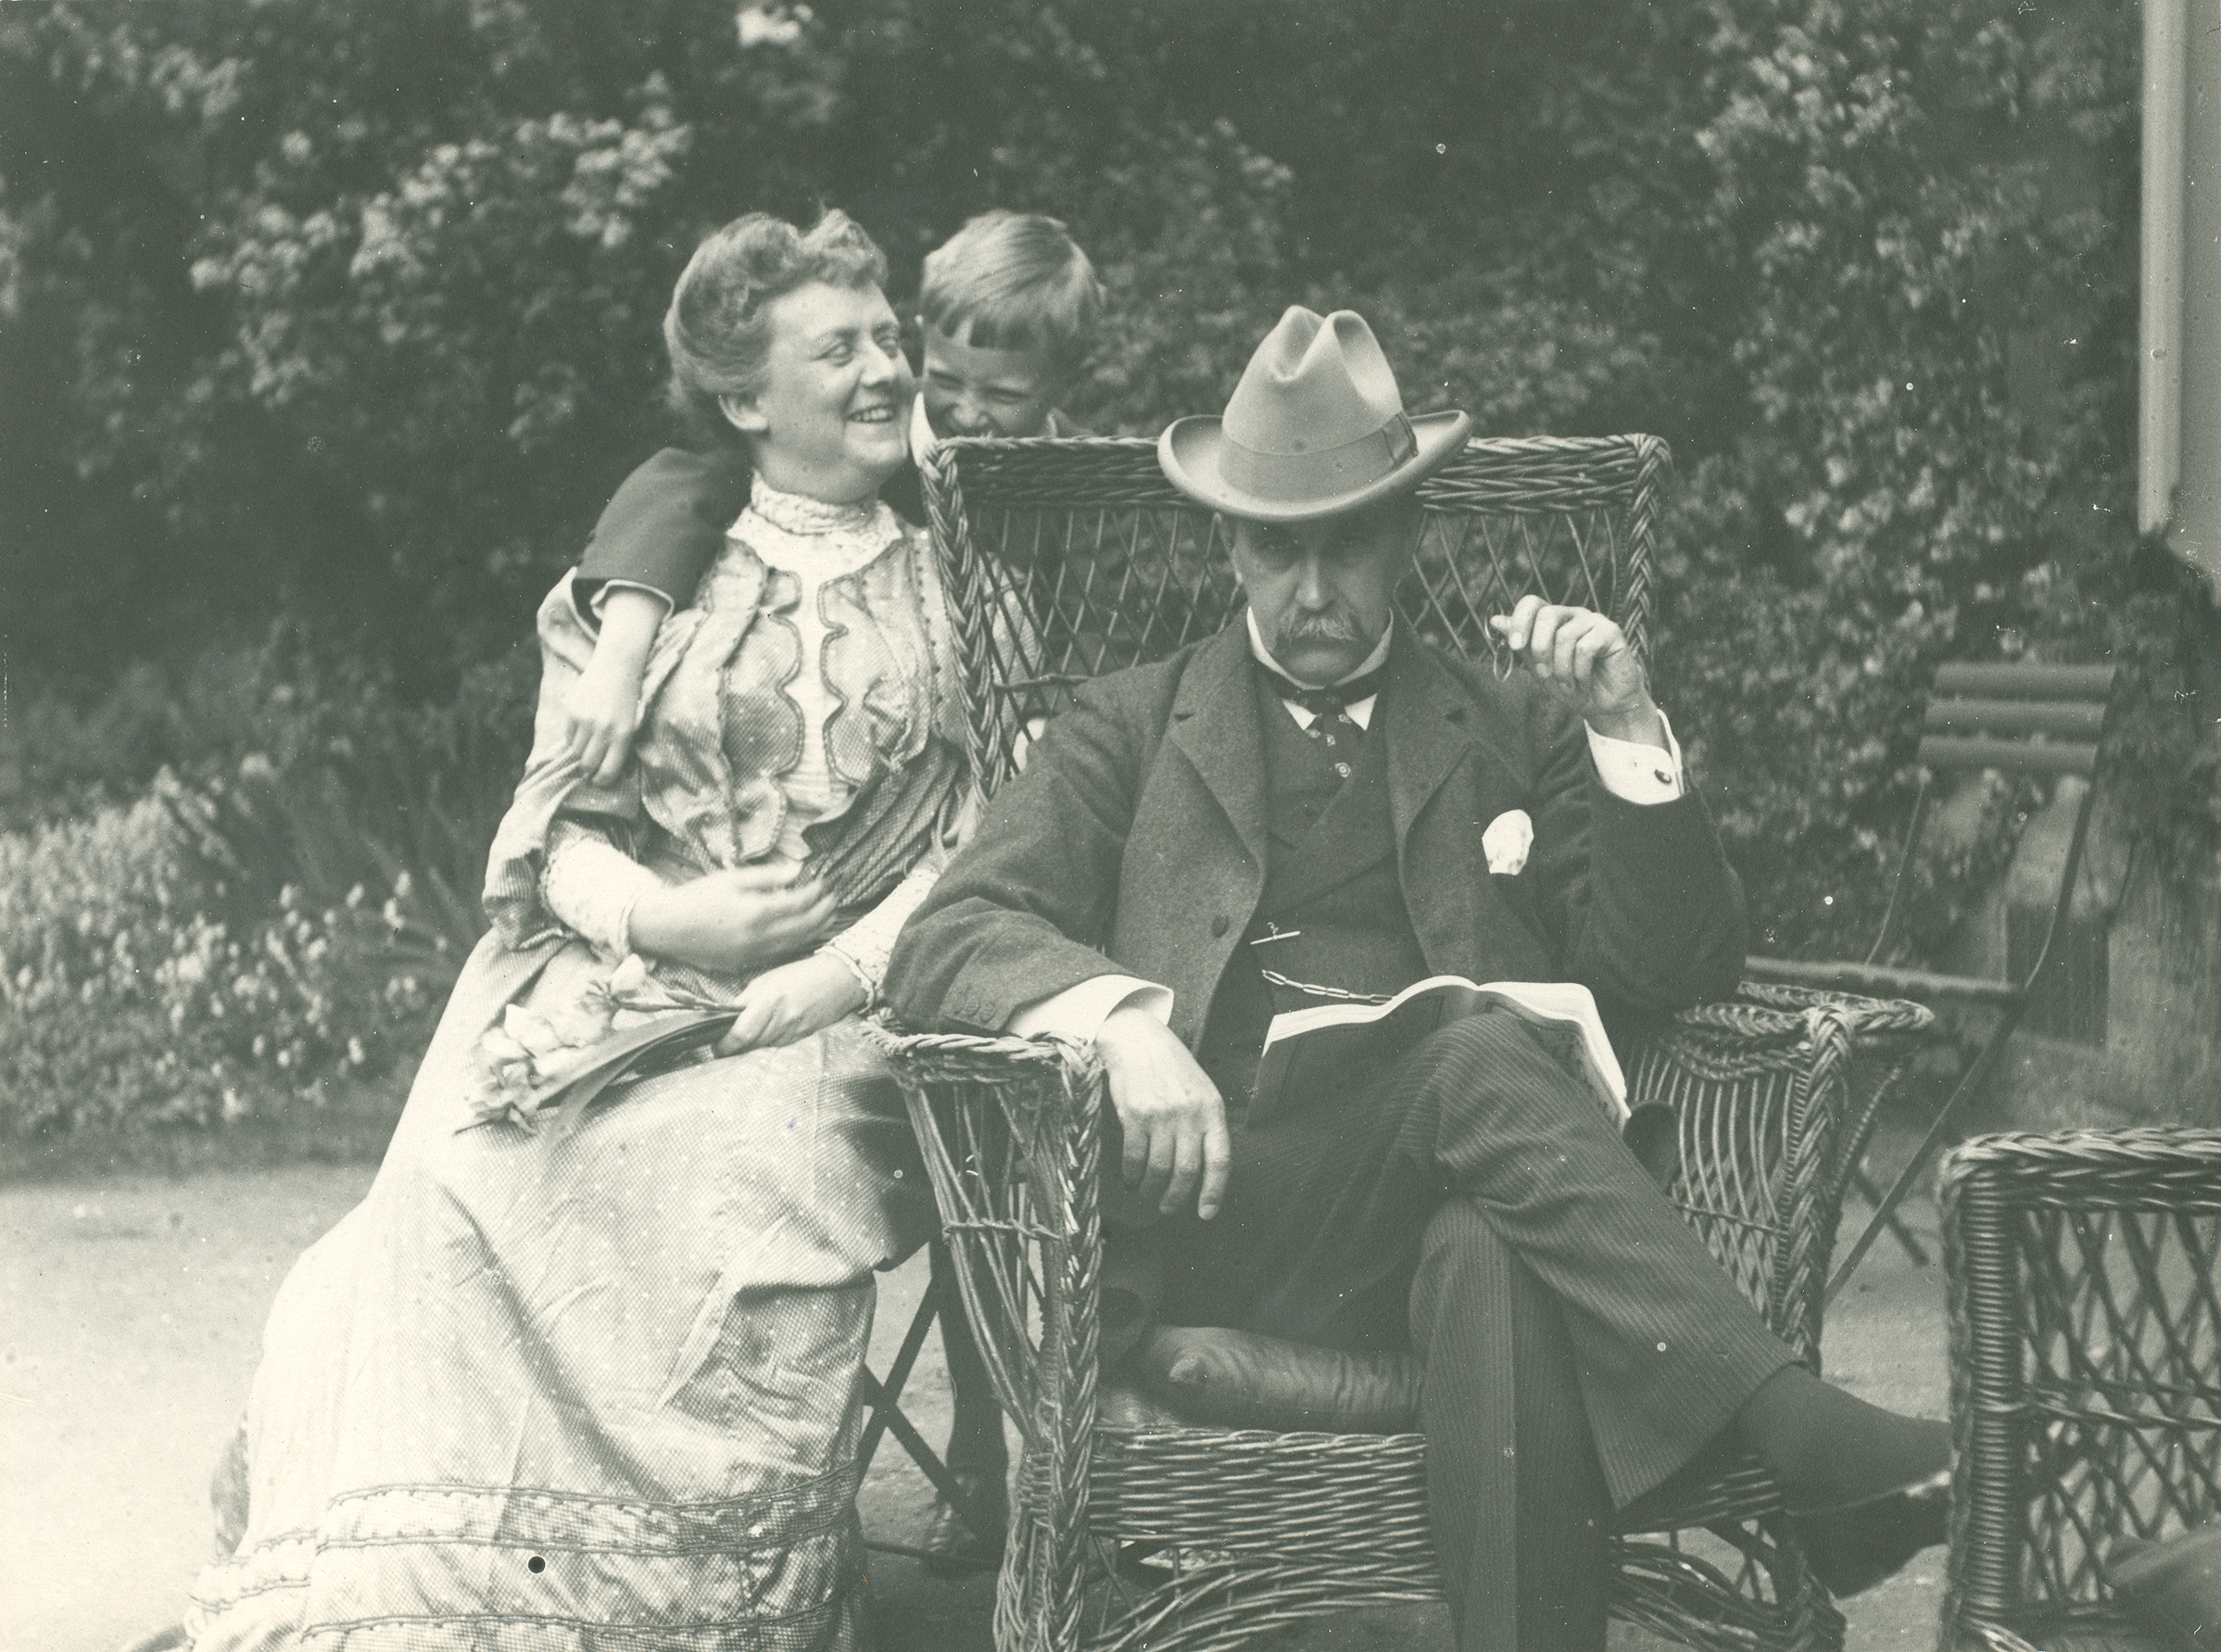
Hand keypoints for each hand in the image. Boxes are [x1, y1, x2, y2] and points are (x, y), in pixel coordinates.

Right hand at [559, 650, 642, 787]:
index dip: (602, 781)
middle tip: (588, 771)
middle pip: (588, 764)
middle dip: (588, 771)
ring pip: (576, 752)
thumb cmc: (627, 699)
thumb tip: (602, 771)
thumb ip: (619, 746)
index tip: (598, 782)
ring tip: (587, 747)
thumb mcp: (632, 724)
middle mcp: (604, 730)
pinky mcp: (572, 711)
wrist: (617, 666)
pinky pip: (568, 736)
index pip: (608, 771)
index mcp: (623, 736)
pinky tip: (582, 731)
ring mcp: (586, 720)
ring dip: (581, 754)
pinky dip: (573, 739)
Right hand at [627, 863, 838, 975]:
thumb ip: (768, 877)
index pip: (800, 903)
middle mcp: (758, 938)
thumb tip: (798, 870)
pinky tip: (804, 932)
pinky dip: (797, 942)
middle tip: (836, 897)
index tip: (827, 881)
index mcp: (755, 912)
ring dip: (816, 929)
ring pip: (796, 944)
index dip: (818, 892)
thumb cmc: (697, 897)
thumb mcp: (731, 879)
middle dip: (824, 911)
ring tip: (829, 915)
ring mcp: (752, 954)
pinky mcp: (745, 964)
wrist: (666, 928)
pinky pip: (779, 953)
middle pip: (804, 927)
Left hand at [715, 953, 865, 1054]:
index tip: (716, 1046)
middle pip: (750, 1045)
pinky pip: (778, 1045)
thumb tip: (726, 1016)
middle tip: (725, 1043)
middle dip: (735, 1047)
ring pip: (763, 1047)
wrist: (839, 980)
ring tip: (749, 1033)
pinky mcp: (803, 1037)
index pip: (741, 1033)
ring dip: (752, 1044)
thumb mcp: (767, 980)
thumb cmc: (800, 974)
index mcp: (770, 1000)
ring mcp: (794, 1031)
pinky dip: (769, 1041)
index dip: (725, 1045)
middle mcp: (782, 1020)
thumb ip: (746, 1000)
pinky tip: (771, 1029)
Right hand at [1095, 1005, 1231, 1220]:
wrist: (1137, 1039)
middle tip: (1168, 1207)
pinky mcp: (1134, 1114)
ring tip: (1147, 1193)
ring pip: (1159, 1169)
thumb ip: (1205, 1124)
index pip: (1220, 1159)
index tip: (1207, 1213)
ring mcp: (1161, 1115)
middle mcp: (1189, 1114)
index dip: (1214, 1191)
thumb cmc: (1171, 1068)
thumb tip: (1204, 1169)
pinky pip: (1134, 1157)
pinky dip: (1132, 1175)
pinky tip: (1130, 1178)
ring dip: (1152, 1189)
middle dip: (1177, 1197)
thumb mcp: (1201, 1090)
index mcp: (1211, 1109)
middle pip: (1187, 1171)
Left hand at [1489, 595, 1662, 744]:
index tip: (1516, 646)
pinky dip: (1579, 671)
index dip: (1520, 621)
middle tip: (1543, 673)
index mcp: (1553, 620)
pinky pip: (1586, 646)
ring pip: (1565, 635)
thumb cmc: (1570, 684)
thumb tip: (1496, 620)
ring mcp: (1593, 621)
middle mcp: (1573, 615)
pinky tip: (1583, 682)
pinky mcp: (1611, 632)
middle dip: (1540, 648)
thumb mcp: (1539, 667)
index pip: (1532, 603)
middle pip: (1547, 614)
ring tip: (1567, 684)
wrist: (1603, 705)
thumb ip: (1522, 644)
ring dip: (1561, 668)